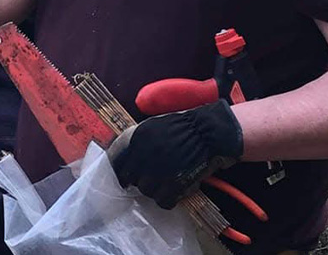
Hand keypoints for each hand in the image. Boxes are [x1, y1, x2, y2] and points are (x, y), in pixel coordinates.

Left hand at [108, 100, 243, 208]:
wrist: (209, 131)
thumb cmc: (185, 126)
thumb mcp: (154, 126)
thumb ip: (139, 142)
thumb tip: (127, 158)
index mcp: (137, 139)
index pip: (118, 162)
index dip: (124, 171)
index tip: (127, 177)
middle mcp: (144, 155)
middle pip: (131, 179)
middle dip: (140, 180)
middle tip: (153, 179)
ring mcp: (159, 171)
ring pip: (147, 191)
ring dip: (156, 190)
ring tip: (168, 182)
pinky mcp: (174, 184)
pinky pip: (163, 201)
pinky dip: (169, 199)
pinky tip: (176, 190)